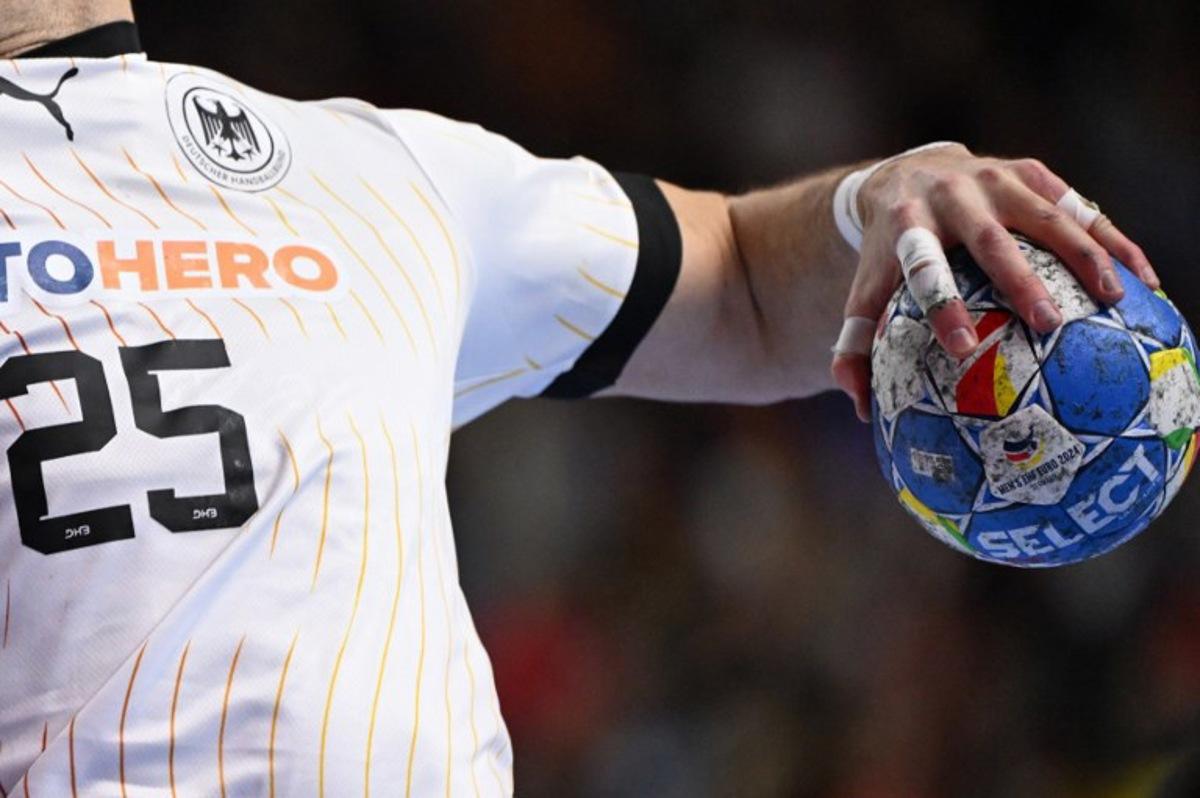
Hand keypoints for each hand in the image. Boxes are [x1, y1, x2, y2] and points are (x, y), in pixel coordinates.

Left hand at [830, 144, 1158, 421]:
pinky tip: (1143, 281)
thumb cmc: (889, 252)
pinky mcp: (1031, 172)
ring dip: (1083, 254)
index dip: (941, 305)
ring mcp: (996, 178)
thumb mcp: (866, 290)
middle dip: (1019, 278)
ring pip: (1045, 216)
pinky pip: (1078, 206)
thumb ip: (856, 348)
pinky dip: (1112, 241)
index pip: (923, 267)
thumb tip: (859, 411)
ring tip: (1116, 299)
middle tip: (1048, 323)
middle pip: (988, 238)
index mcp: (906, 224)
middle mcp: (952, 194)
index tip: (961, 349)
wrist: (908, 172)